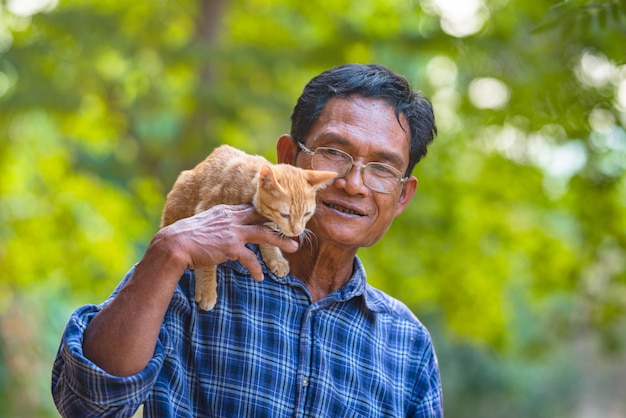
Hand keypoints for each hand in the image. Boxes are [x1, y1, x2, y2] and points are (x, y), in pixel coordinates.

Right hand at [157, 204, 298, 281]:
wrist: (174, 244)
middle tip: (294, 228)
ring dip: (280, 241)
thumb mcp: (202, 225)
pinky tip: (260, 277)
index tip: (277, 217)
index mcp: (225, 211)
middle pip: (263, 217)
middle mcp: (231, 218)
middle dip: (280, 222)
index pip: (250, 209)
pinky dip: (256, 268)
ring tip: (293, 247)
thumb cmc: (183, 238)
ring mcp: (233, 231)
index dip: (265, 213)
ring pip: (264, 233)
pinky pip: (250, 258)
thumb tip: (220, 234)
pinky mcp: (231, 246)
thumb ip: (216, 226)